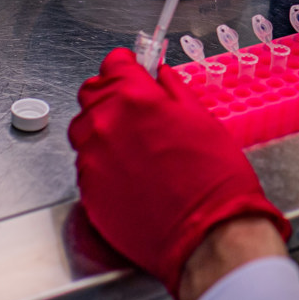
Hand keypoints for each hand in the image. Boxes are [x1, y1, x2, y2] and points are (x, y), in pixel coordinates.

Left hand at [68, 48, 291, 297]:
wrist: (207, 235)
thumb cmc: (214, 179)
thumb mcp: (203, 119)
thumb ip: (173, 91)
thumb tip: (160, 76)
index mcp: (135, 98)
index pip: (113, 64)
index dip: (127, 66)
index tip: (134, 71)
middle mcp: (105, 124)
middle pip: (91, 94)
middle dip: (111, 95)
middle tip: (135, 109)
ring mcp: (91, 159)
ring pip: (84, 130)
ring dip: (102, 129)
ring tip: (133, 147)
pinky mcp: (87, 191)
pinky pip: (86, 165)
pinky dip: (102, 163)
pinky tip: (130, 175)